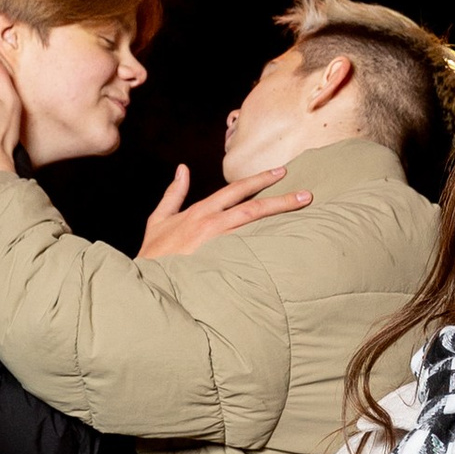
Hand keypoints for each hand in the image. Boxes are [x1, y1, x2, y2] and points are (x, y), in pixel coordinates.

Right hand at [137, 164, 313, 261]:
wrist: (148, 284)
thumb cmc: (153, 255)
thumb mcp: (158, 220)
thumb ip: (173, 194)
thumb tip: (182, 169)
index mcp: (200, 212)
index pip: (235, 190)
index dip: (259, 180)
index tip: (280, 172)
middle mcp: (211, 223)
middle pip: (252, 206)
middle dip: (280, 198)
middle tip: (306, 194)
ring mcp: (216, 243)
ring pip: (254, 225)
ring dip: (280, 216)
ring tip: (303, 211)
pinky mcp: (219, 263)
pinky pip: (249, 252)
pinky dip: (268, 245)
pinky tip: (288, 245)